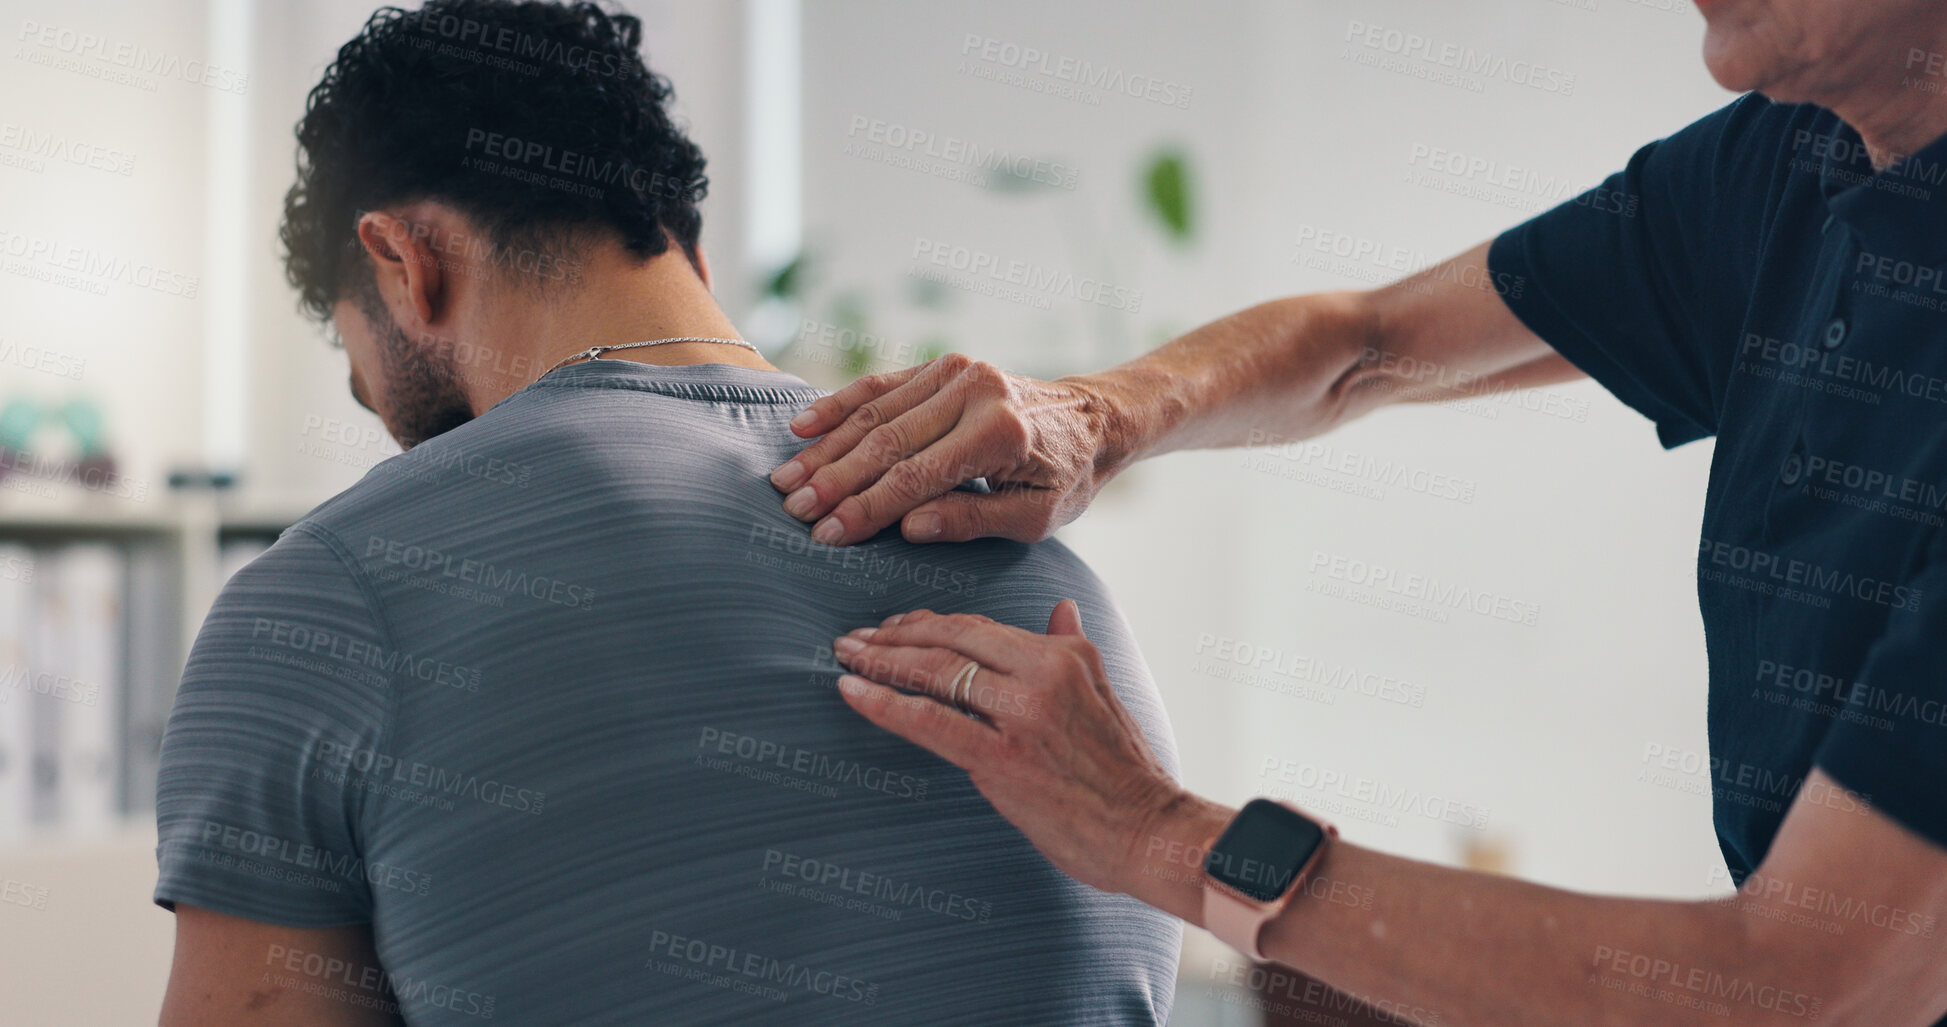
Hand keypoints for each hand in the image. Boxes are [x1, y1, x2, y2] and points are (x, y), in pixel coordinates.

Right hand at [769, 354, 1124, 545]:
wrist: (1094, 420)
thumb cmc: (1066, 479)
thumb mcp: (1034, 518)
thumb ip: (971, 521)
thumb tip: (908, 528)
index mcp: (1000, 436)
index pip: (915, 478)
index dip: (865, 510)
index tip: (826, 535)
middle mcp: (976, 394)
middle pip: (886, 442)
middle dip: (834, 479)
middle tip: (793, 509)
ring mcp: (958, 373)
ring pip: (876, 412)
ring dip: (826, 447)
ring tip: (786, 478)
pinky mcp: (946, 365)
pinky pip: (883, 386)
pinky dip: (840, 405)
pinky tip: (803, 427)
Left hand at [831, 602, 1217, 900]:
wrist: (1150, 831)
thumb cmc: (1126, 774)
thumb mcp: (1107, 695)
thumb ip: (1074, 647)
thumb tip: (1063, 609)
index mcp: (1066, 654)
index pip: (980, 628)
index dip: (929, 625)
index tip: (895, 627)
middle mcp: (1044, 671)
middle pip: (952, 640)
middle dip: (895, 636)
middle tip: (854, 638)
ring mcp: (1022, 713)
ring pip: (936, 672)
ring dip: (881, 662)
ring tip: (845, 658)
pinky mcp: (1002, 757)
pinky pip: (931, 721)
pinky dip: (885, 703)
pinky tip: (852, 691)